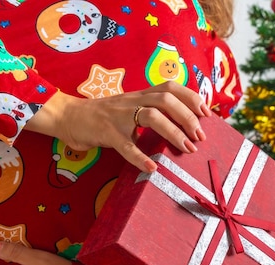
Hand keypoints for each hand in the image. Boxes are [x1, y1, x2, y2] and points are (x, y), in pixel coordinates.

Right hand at [26, 81, 212, 172]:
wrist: (68, 116)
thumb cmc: (103, 116)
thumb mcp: (129, 108)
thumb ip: (151, 112)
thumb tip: (181, 126)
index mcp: (139, 95)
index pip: (170, 86)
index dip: (191, 96)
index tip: (206, 113)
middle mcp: (132, 101)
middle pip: (166, 99)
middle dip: (188, 116)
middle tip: (200, 136)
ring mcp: (119, 116)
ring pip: (151, 117)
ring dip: (173, 133)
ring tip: (187, 148)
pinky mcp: (107, 133)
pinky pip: (126, 145)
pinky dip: (140, 157)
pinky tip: (152, 168)